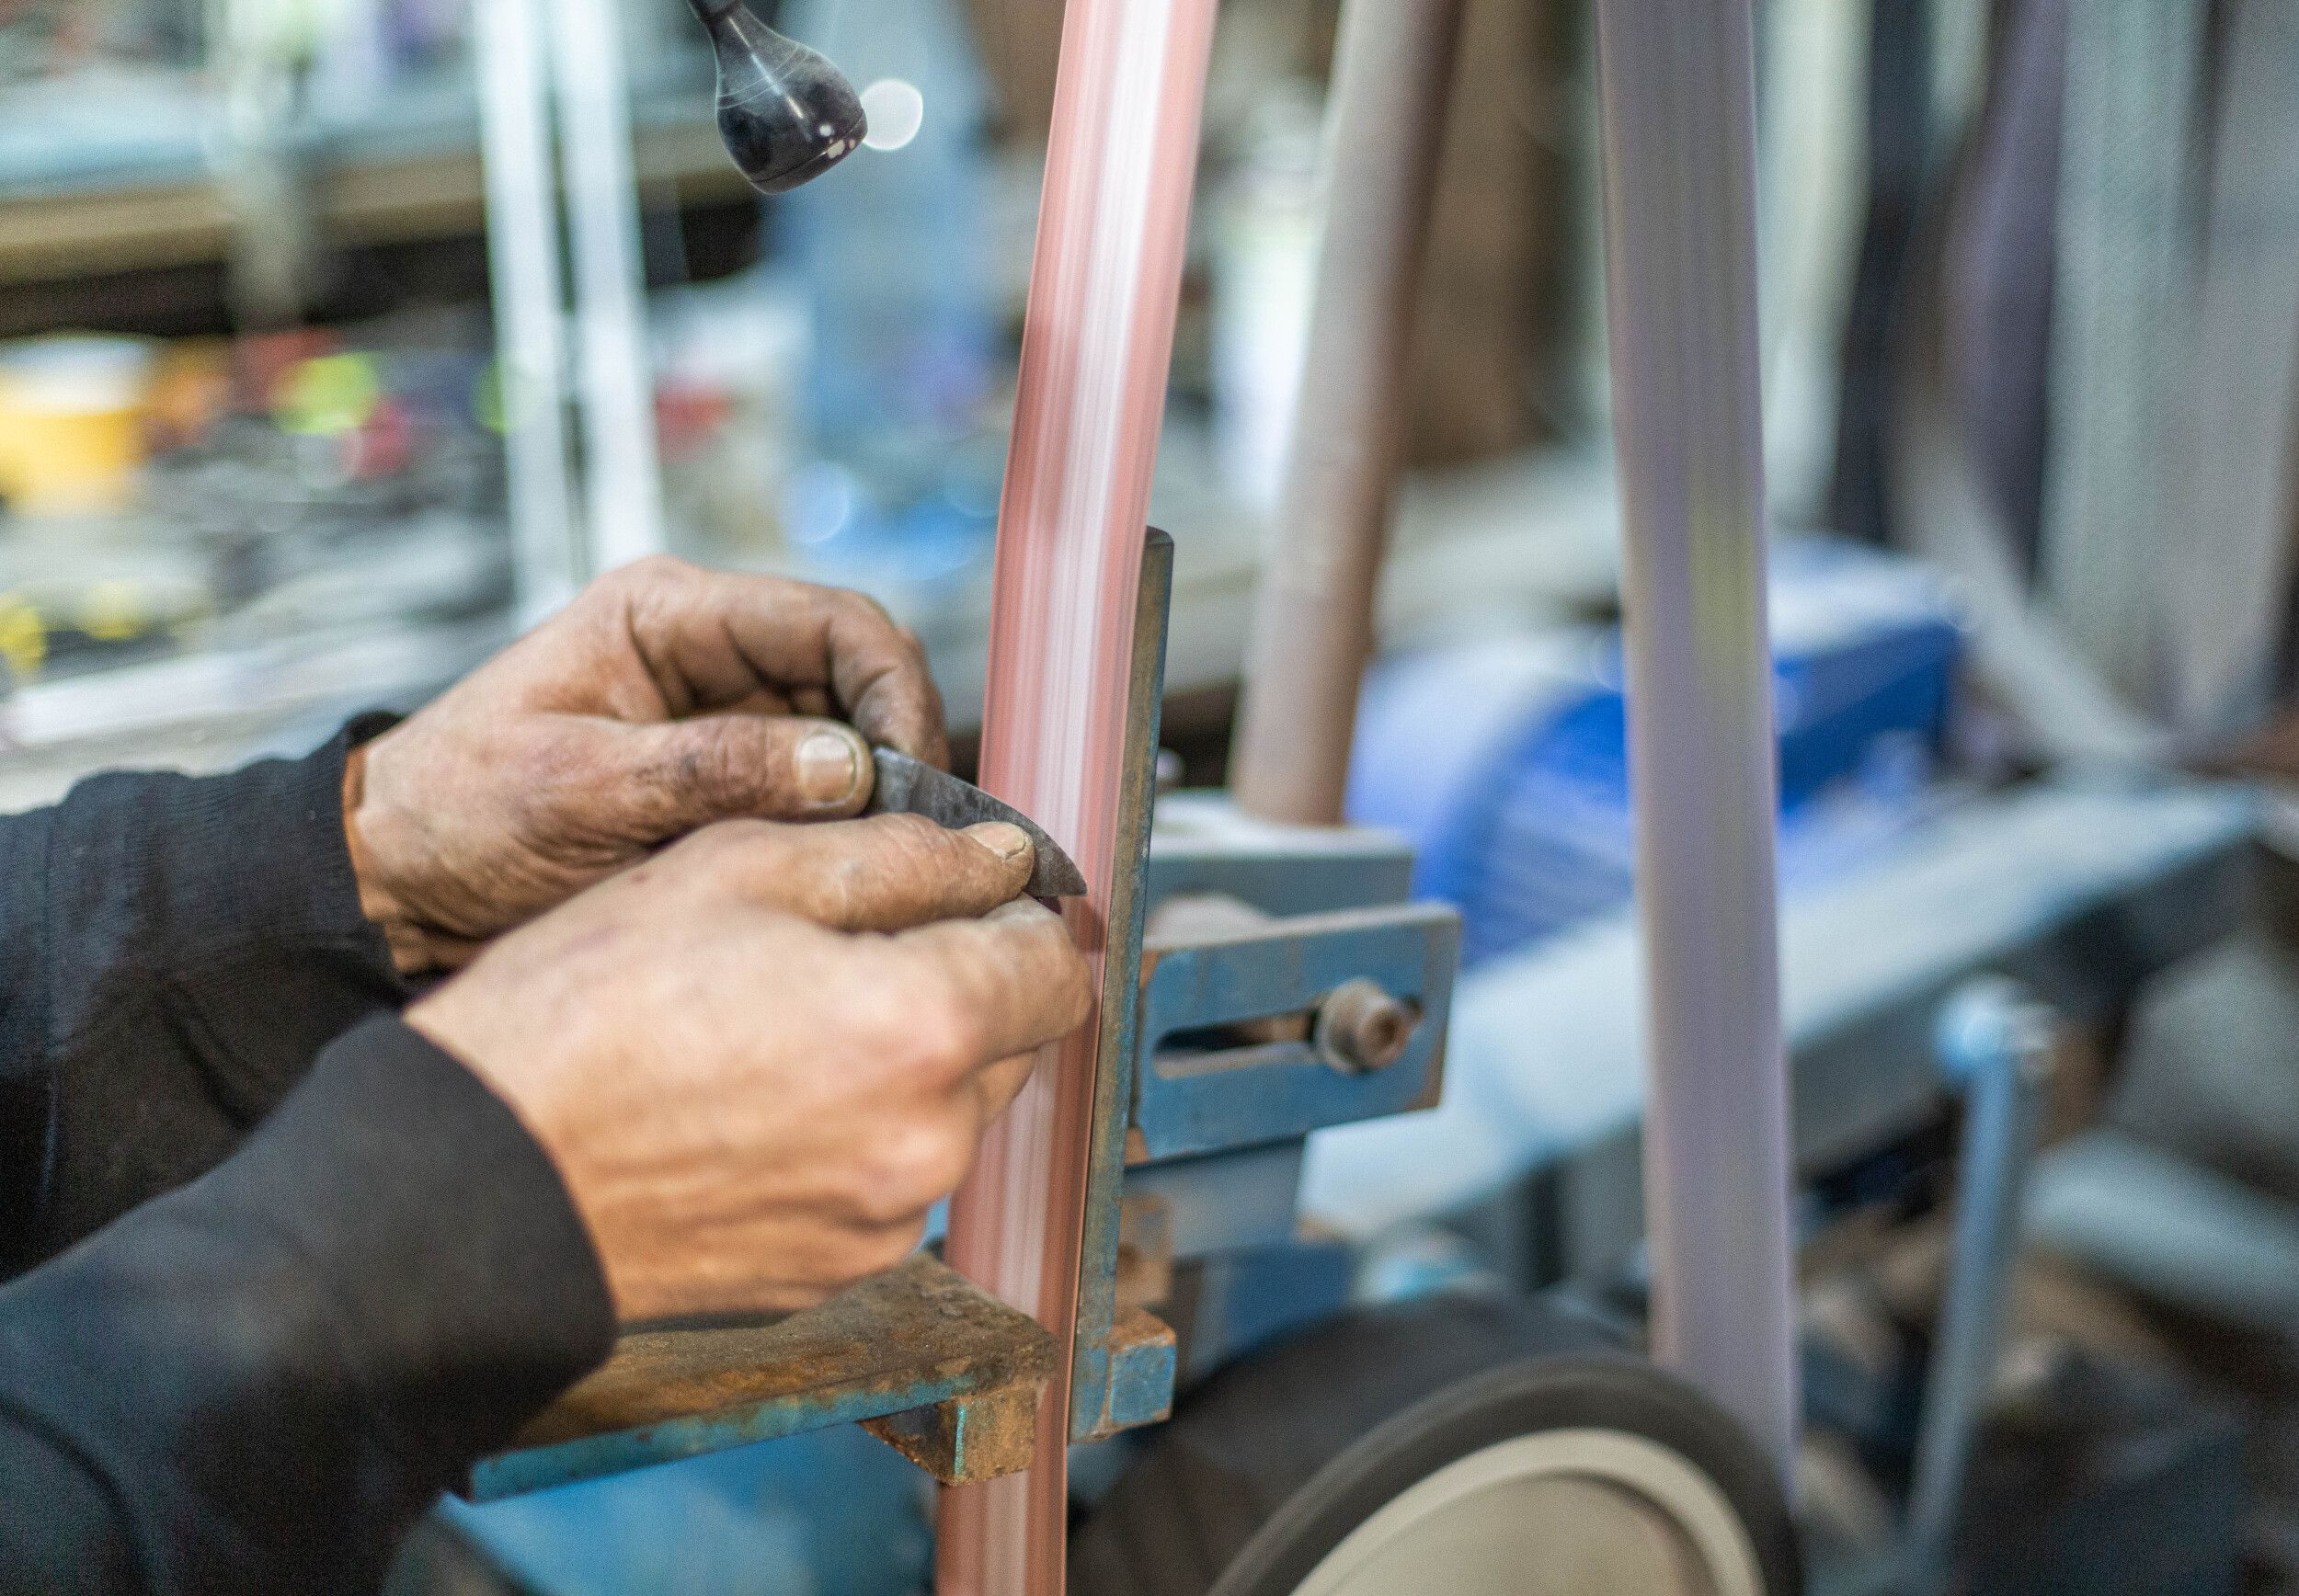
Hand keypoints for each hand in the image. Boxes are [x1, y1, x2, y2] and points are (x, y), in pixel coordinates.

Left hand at [345, 556, 947, 971]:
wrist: (398, 877)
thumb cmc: (458, 814)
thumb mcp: (577, 791)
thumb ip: (712, 769)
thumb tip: (850, 767)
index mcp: (668, 613)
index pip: (832, 620)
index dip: (890, 689)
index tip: (907, 774)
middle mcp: (711, 652)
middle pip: (861, 673)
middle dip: (900, 745)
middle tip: (919, 831)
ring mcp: (727, 715)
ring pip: (855, 735)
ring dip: (880, 794)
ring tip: (891, 859)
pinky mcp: (730, 779)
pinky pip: (821, 792)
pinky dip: (847, 829)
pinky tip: (853, 872)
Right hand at [406, 812, 1093, 1321]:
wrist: (477, 1182)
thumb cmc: (582, 1017)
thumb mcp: (736, 870)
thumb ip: (896, 856)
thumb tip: (998, 857)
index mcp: (923, 1027)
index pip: (1055, 962)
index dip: (1012, 913)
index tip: (960, 893)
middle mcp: (927, 1140)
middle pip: (1008, 1040)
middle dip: (953, 983)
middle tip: (833, 949)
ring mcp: (884, 1221)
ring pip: (947, 1113)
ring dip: (899, 1062)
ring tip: (773, 1026)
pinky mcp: (834, 1272)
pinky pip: (884, 1181)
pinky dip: (848, 1134)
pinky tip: (752, 1102)